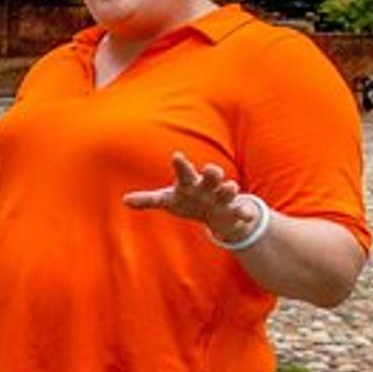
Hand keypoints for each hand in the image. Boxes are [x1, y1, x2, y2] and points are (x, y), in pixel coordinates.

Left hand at [123, 152, 259, 242]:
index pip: (184, 172)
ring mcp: (223, 197)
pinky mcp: (235, 211)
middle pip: (212, 176)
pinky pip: (243, 211)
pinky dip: (246, 213)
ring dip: (230, 188)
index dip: (180, 165)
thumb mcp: (169, 200)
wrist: (215, 213)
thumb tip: (125, 200)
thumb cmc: (188, 201)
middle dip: (212, 172)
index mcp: (191, 183)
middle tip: (210, 169)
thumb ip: (148, 200)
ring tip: (230, 187)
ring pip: (229, 190)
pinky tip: (248, 215)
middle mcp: (208, 187)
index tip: (177, 156)